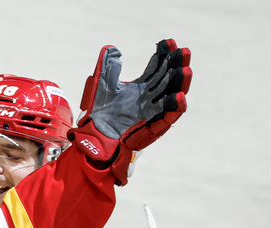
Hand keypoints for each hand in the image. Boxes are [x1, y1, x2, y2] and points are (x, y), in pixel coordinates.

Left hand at [71, 39, 190, 184]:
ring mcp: (153, 111)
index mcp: (142, 87)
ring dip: (180, 83)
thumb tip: (112, 48)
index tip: (168, 41)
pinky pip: (167, 117)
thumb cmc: (99, 112)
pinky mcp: (151, 126)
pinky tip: (178, 96)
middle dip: (176, 64)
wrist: (93, 135)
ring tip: (185, 69)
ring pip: (172, 95)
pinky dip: (174, 107)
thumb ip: (107, 67)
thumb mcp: (102, 85)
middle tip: (183, 50)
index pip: (157, 68)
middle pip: (168, 78)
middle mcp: (150, 97)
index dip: (164, 55)